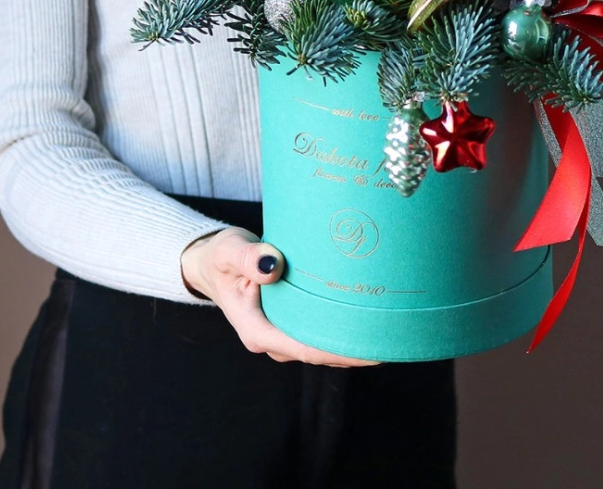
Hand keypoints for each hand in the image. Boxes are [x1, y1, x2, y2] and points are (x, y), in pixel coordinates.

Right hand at [181, 227, 380, 366]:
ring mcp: (279, 334)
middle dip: (353, 350)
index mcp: (256, 330)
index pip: (304, 347)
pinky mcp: (287, 322)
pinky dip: (339, 330)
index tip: (369, 347)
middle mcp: (270, 339)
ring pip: (320, 346)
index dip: (338, 350)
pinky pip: (316, 333)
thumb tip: (272, 264)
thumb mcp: (229, 251)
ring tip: (387, 332)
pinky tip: (364, 320)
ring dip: (349, 342)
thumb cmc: (220, 256)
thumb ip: (249, 257)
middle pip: (318, 352)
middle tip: (391, 338)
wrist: (210, 263)